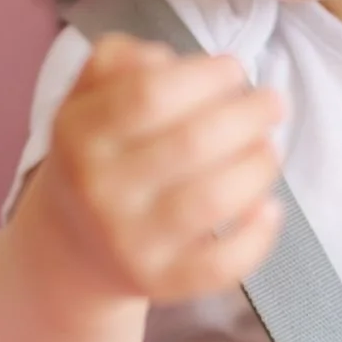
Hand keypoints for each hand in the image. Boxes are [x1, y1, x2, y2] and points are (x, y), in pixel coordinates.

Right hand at [32, 34, 284, 304]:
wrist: (69, 246)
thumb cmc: (98, 154)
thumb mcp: (88, 97)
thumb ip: (118, 60)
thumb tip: (164, 59)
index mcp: (80, 133)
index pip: (149, 94)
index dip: (204, 76)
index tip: (234, 69)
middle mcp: (99, 189)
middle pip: (191, 143)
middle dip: (248, 115)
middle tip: (272, 102)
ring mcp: (129, 241)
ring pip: (213, 199)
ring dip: (258, 166)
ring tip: (270, 148)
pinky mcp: (159, 282)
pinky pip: (220, 265)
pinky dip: (257, 236)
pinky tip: (271, 208)